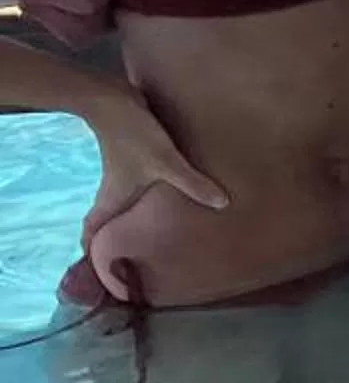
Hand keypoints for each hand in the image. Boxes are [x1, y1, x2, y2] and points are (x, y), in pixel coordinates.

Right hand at [81, 90, 228, 291]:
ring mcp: (118, 178)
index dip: (93, 262)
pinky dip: (136, 203)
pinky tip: (158, 202)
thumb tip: (222, 204)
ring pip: (116, 209)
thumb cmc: (133, 135)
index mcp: (112, 201)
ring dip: (124, 225)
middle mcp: (110, 193)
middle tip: (130, 264)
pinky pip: (129, 191)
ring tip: (147, 241)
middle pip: (102, 227)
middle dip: (109, 247)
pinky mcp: (128, 162)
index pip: (92, 239)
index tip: (106, 282)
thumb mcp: (166, 162)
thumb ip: (192, 184)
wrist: (111, 100)